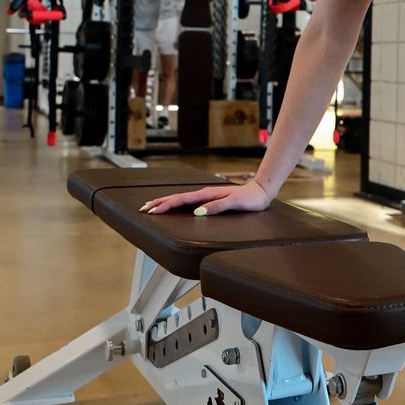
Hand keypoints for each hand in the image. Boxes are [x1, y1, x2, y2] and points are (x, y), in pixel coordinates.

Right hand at [139, 179, 271, 216]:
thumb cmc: (249, 199)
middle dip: (160, 203)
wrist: (260, 192)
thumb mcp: (234, 203)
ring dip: (166, 202)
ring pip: (181, 199)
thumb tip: (198, 212)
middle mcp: (204, 194)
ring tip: (153, 206)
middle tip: (144, 208)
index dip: (166, 205)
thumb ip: (216, 207)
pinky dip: (177, 203)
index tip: (153, 210)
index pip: (181, 200)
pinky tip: (174, 206)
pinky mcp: (209, 199)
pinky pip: (188, 201)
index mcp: (206, 194)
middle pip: (177, 198)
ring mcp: (206, 196)